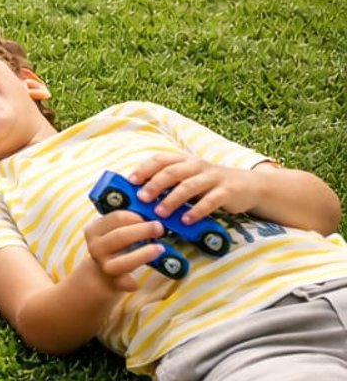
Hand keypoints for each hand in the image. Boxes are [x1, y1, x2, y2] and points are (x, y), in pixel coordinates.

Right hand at [82, 210, 161, 290]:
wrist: (103, 273)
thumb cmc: (117, 245)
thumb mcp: (114, 229)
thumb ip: (127, 220)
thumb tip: (153, 210)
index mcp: (93, 230)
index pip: (116, 218)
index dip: (136, 216)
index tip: (149, 216)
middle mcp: (95, 247)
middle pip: (120, 236)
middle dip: (143, 230)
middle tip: (160, 228)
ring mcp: (103, 265)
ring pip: (123, 261)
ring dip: (143, 254)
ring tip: (160, 248)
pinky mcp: (113, 282)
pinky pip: (124, 282)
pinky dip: (131, 282)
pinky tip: (138, 280)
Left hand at [128, 153, 249, 223]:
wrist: (249, 186)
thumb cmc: (210, 185)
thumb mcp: (189, 179)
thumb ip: (169, 184)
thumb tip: (138, 195)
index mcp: (185, 161)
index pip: (161, 159)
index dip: (144, 169)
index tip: (130, 181)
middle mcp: (197, 166)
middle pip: (172, 172)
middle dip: (154, 184)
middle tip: (142, 198)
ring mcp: (213, 177)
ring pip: (189, 186)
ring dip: (172, 199)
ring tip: (160, 213)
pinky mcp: (227, 191)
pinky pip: (211, 200)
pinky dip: (197, 210)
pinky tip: (186, 220)